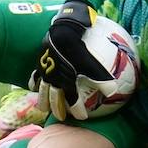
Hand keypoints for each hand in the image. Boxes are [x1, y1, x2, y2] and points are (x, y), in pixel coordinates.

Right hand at [28, 0, 114, 120]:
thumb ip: (102, 79)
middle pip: (53, 99)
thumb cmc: (79, 46)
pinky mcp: (40, 62)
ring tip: (42, 107)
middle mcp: (53, 79)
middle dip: (56, 109)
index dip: (77, 110)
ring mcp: (45, 71)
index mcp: (66, 81)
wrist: (63, 30)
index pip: (71, 100)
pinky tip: (33, 85)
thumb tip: (113, 92)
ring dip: (42, 99)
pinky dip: (34, 82)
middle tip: (60, 117)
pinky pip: (35, 75)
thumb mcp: (93, 63)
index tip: (82, 118)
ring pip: (41, 90)